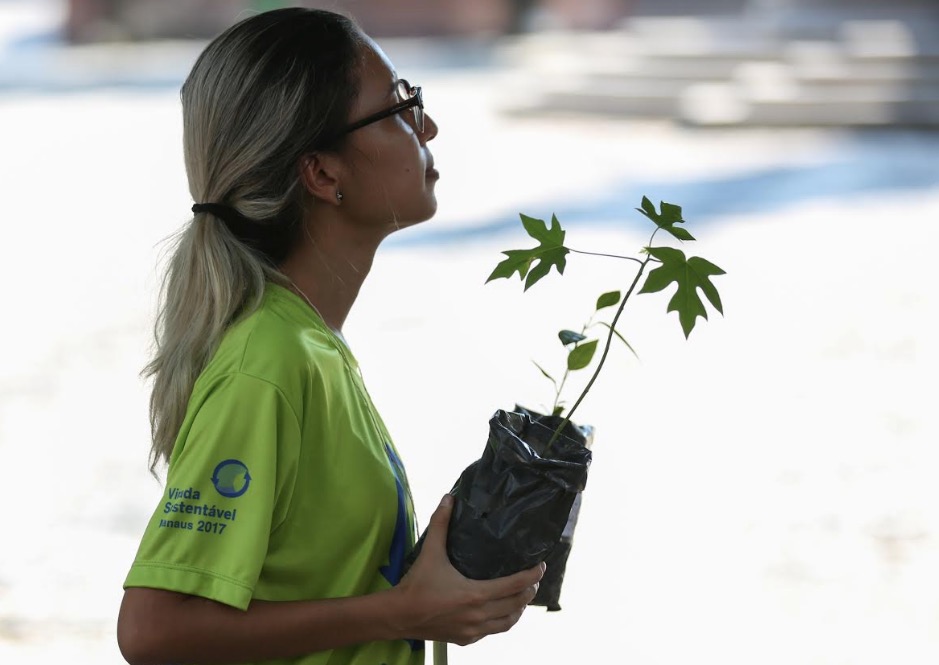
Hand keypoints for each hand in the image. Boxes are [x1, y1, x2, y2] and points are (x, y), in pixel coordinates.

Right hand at [393, 494, 544, 645]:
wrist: (399, 615)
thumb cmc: (417, 583)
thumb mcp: (431, 552)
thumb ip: (440, 523)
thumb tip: (448, 498)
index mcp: (476, 594)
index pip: (515, 585)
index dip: (532, 576)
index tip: (541, 567)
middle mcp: (479, 615)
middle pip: (517, 605)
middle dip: (529, 592)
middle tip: (534, 580)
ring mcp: (474, 630)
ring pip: (508, 623)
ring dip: (519, 610)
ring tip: (522, 597)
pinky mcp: (466, 639)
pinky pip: (492, 632)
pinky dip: (502, 621)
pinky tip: (500, 612)